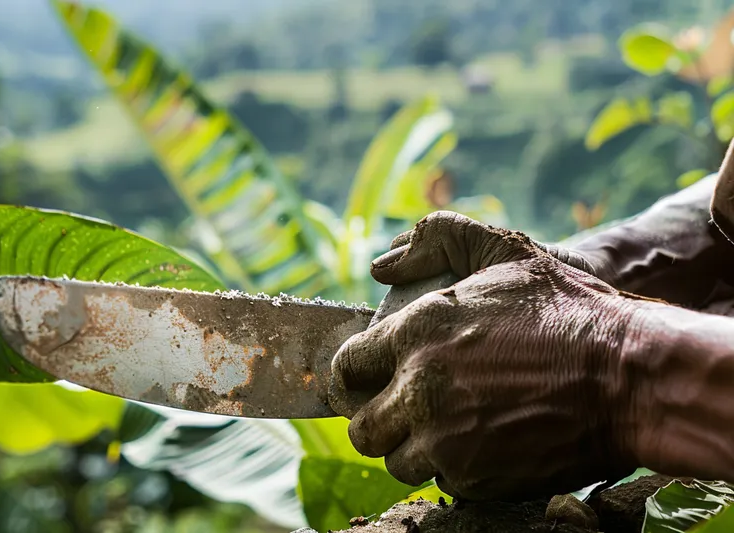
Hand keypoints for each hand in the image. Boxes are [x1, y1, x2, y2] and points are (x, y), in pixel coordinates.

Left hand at [328, 217, 650, 501]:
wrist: (629, 376)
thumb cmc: (567, 311)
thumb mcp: (506, 251)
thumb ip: (439, 238)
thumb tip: (383, 263)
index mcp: (415, 332)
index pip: (346, 368)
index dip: (353, 376)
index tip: (366, 381)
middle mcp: (418, 389)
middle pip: (361, 429)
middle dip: (378, 421)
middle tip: (404, 411)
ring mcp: (445, 440)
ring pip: (397, 462)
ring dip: (415, 448)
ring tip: (448, 427)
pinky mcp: (475, 480)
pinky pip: (443, 482)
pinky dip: (456, 468)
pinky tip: (484, 443)